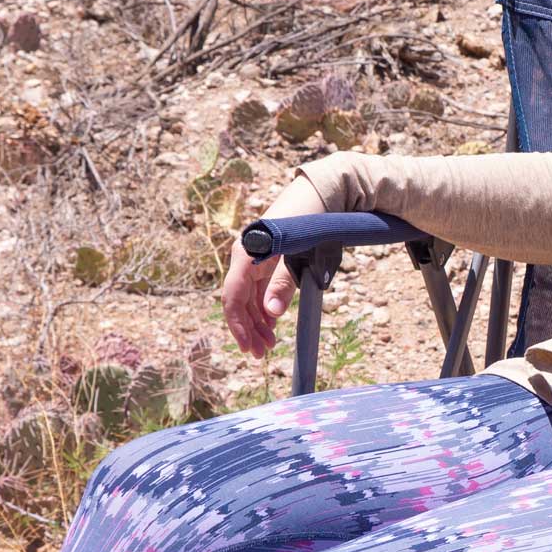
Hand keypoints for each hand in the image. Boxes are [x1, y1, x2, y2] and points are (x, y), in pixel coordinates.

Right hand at [222, 173, 327, 357]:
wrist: (318, 196)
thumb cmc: (307, 223)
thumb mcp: (297, 255)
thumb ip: (283, 284)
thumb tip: (271, 314)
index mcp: (246, 255)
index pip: (233, 297)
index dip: (238, 325)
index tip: (248, 346)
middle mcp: (244, 258)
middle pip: (239, 301)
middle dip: (249, 329)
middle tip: (261, 354)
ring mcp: (254, 260)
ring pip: (249, 298)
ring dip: (257, 322)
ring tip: (269, 344)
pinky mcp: (265, 261)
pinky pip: (259, 290)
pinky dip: (264, 308)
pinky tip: (272, 325)